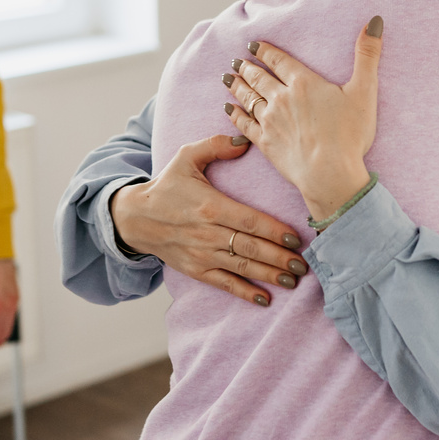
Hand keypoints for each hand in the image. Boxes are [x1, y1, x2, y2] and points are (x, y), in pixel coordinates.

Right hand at [110, 134, 306, 305]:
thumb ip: (215, 145)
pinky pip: (223, 283)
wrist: (134, 218)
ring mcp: (201, 254)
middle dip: (280, 257)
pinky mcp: (195, 270)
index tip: (297, 238)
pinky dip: (244, 292)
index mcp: (210, 206)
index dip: (275, 231)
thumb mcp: (186, 158)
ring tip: (293, 280)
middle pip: (250, 247)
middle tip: (304, 265)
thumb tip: (244, 140)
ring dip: (269, 275)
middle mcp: (207, 233)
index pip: (249, 221)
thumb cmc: (167, 186)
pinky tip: (265, 299)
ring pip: (242, 267)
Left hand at [226, 17, 382, 222]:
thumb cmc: (349, 135)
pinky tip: (229, 108)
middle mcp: (282, 98)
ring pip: (248, 97)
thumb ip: (367, 56)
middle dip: (247, 67)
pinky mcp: (265, 143)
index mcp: (304, 83)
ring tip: (228, 78)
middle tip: (236, 61)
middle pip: (259, 77)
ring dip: (237, 86)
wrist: (329, 174)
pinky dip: (234, 114)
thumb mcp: (364, 91)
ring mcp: (270, 121)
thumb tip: (374, 22)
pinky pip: (243, 123)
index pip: (279, 61)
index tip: (253, 45)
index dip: (265, 51)